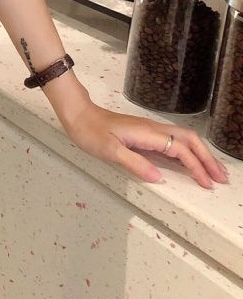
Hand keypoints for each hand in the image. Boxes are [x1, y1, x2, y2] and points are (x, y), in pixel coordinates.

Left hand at [62, 101, 229, 189]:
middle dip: (207, 158)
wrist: (78, 114)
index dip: (196, 167)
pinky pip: (173, 139)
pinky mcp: (144, 131)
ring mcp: (149, 128)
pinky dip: (187, 150)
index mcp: (147, 133)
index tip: (207, 184)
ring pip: (183, 137)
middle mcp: (152, 128)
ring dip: (200, 153)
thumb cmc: (90, 132)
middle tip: (221, 178)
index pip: (180, 150)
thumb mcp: (109, 151)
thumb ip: (135, 163)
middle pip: (189, 139)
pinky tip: (189, 160)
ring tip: (213, 171)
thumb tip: (159, 178)